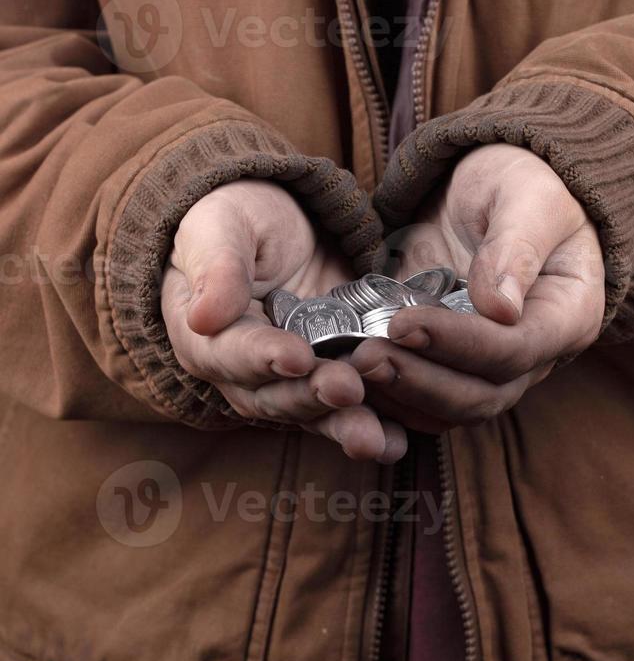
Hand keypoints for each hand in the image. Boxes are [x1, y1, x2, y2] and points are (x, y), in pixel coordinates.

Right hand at [162, 178, 406, 461]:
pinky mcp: (332, 378)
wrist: (281, 226)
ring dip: (344, 427)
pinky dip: (376, 427)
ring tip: (377, 439)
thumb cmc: (239, 220)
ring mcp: (292, 382)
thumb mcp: (222, 226)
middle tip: (348, 389)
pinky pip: (350, 410)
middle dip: (313, 397)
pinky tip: (401, 440)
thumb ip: (217, 267)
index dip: (263, 358)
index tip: (296, 357)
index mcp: (206, 336)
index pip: (230, 353)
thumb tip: (205, 315)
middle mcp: (244, 373)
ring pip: (315, 413)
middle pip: (275, 397)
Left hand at [351, 144, 604, 432]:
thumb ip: (517, 246)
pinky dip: (390, 399)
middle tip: (365, 357)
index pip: (516, 350)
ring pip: (452, 409)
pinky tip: (352, 377)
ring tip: (352, 367)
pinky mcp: (453, 365)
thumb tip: (501, 309)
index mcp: (567, 313)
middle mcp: (536, 354)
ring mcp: (493, 367)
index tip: (403, 323)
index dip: (459, 344)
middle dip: (421, 381)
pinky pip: (425, 401)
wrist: (493, 191)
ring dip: (401, 396)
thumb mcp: (527, 195)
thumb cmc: (522, 184)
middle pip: (483, 395)